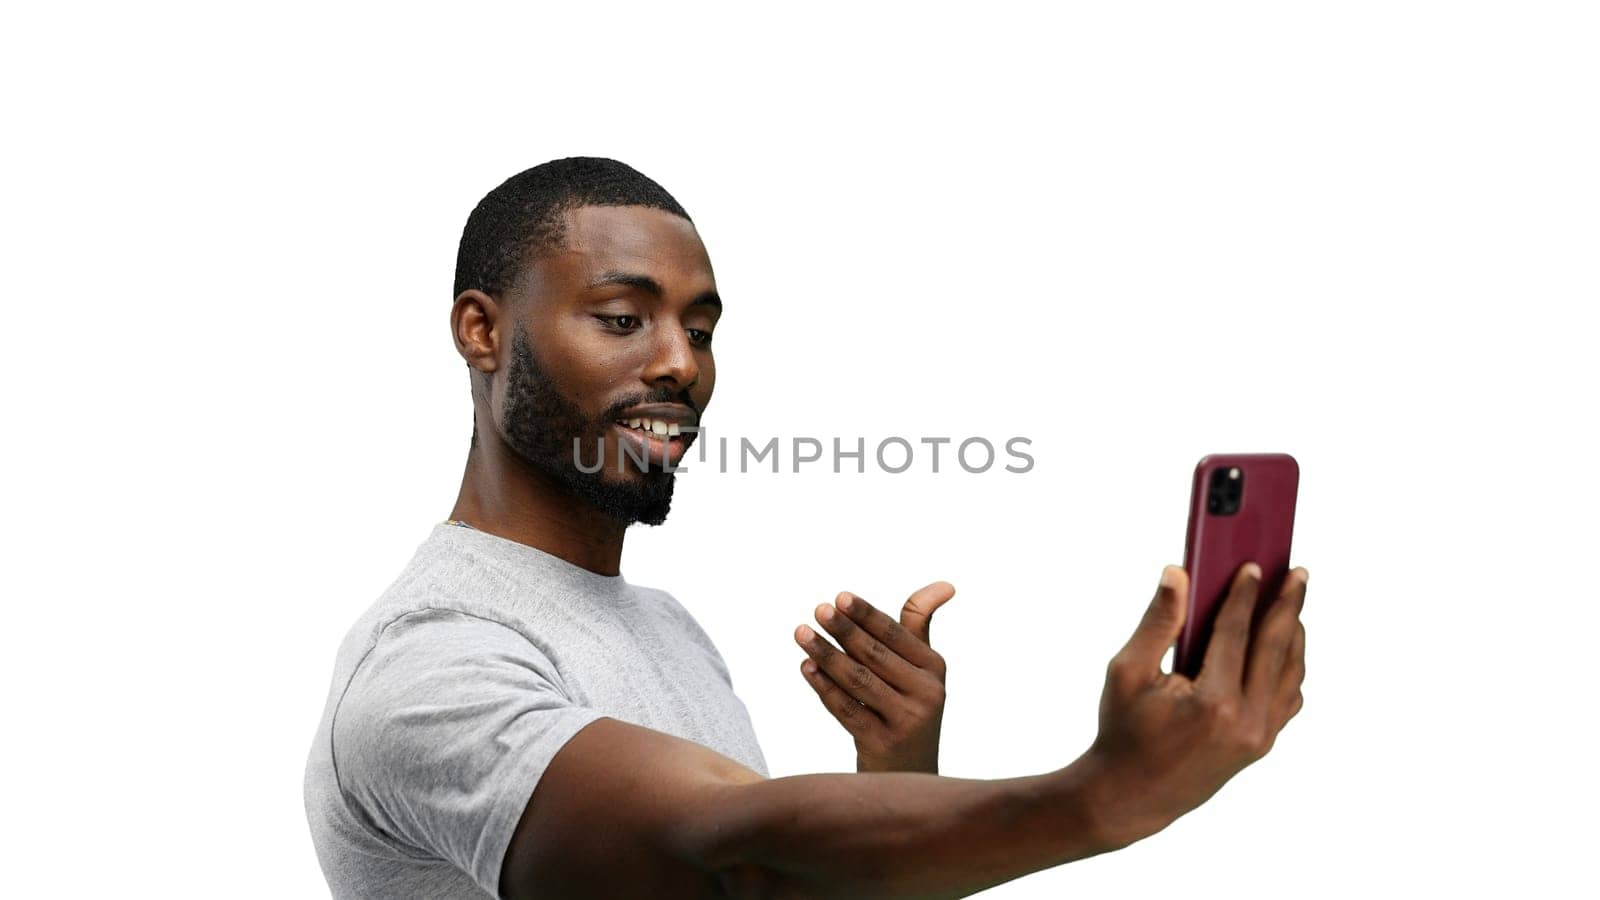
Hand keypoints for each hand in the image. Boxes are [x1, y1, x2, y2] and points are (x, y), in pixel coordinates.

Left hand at [793, 582, 955, 773]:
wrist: (909, 774)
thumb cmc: (908, 707)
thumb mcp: (919, 669)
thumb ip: (918, 626)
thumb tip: (946, 585)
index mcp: (934, 669)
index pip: (896, 635)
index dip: (867, 615)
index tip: (840, 597)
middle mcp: (927, 694)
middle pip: (876, 655)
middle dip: (844, 630)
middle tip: (818, 609)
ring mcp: (905, 721)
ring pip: (858, 681)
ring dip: (827, 654)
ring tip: (801, 632)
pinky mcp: (882, 743)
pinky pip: (846, 708)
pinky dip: (824, 686)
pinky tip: (806, 666)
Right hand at [1084, 562, 1308, 848]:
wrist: (1131, 795)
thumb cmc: (1123, 731)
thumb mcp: (1128, 672)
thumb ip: (1158, 621)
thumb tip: (1177, 573)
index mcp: (1213, 702)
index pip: (1237, 633)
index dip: (1244, 595)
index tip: (1253, 565)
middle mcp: (1246, 721)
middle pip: (1277, 648)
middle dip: (1289, 605)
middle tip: (1299, 573)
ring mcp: (1260, 737)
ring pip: (1291, 673)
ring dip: (1294, 635)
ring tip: (1293, 603)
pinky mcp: (1261, 745)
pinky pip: (1288, 697)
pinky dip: (1290, 667)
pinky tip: (1282, 646)